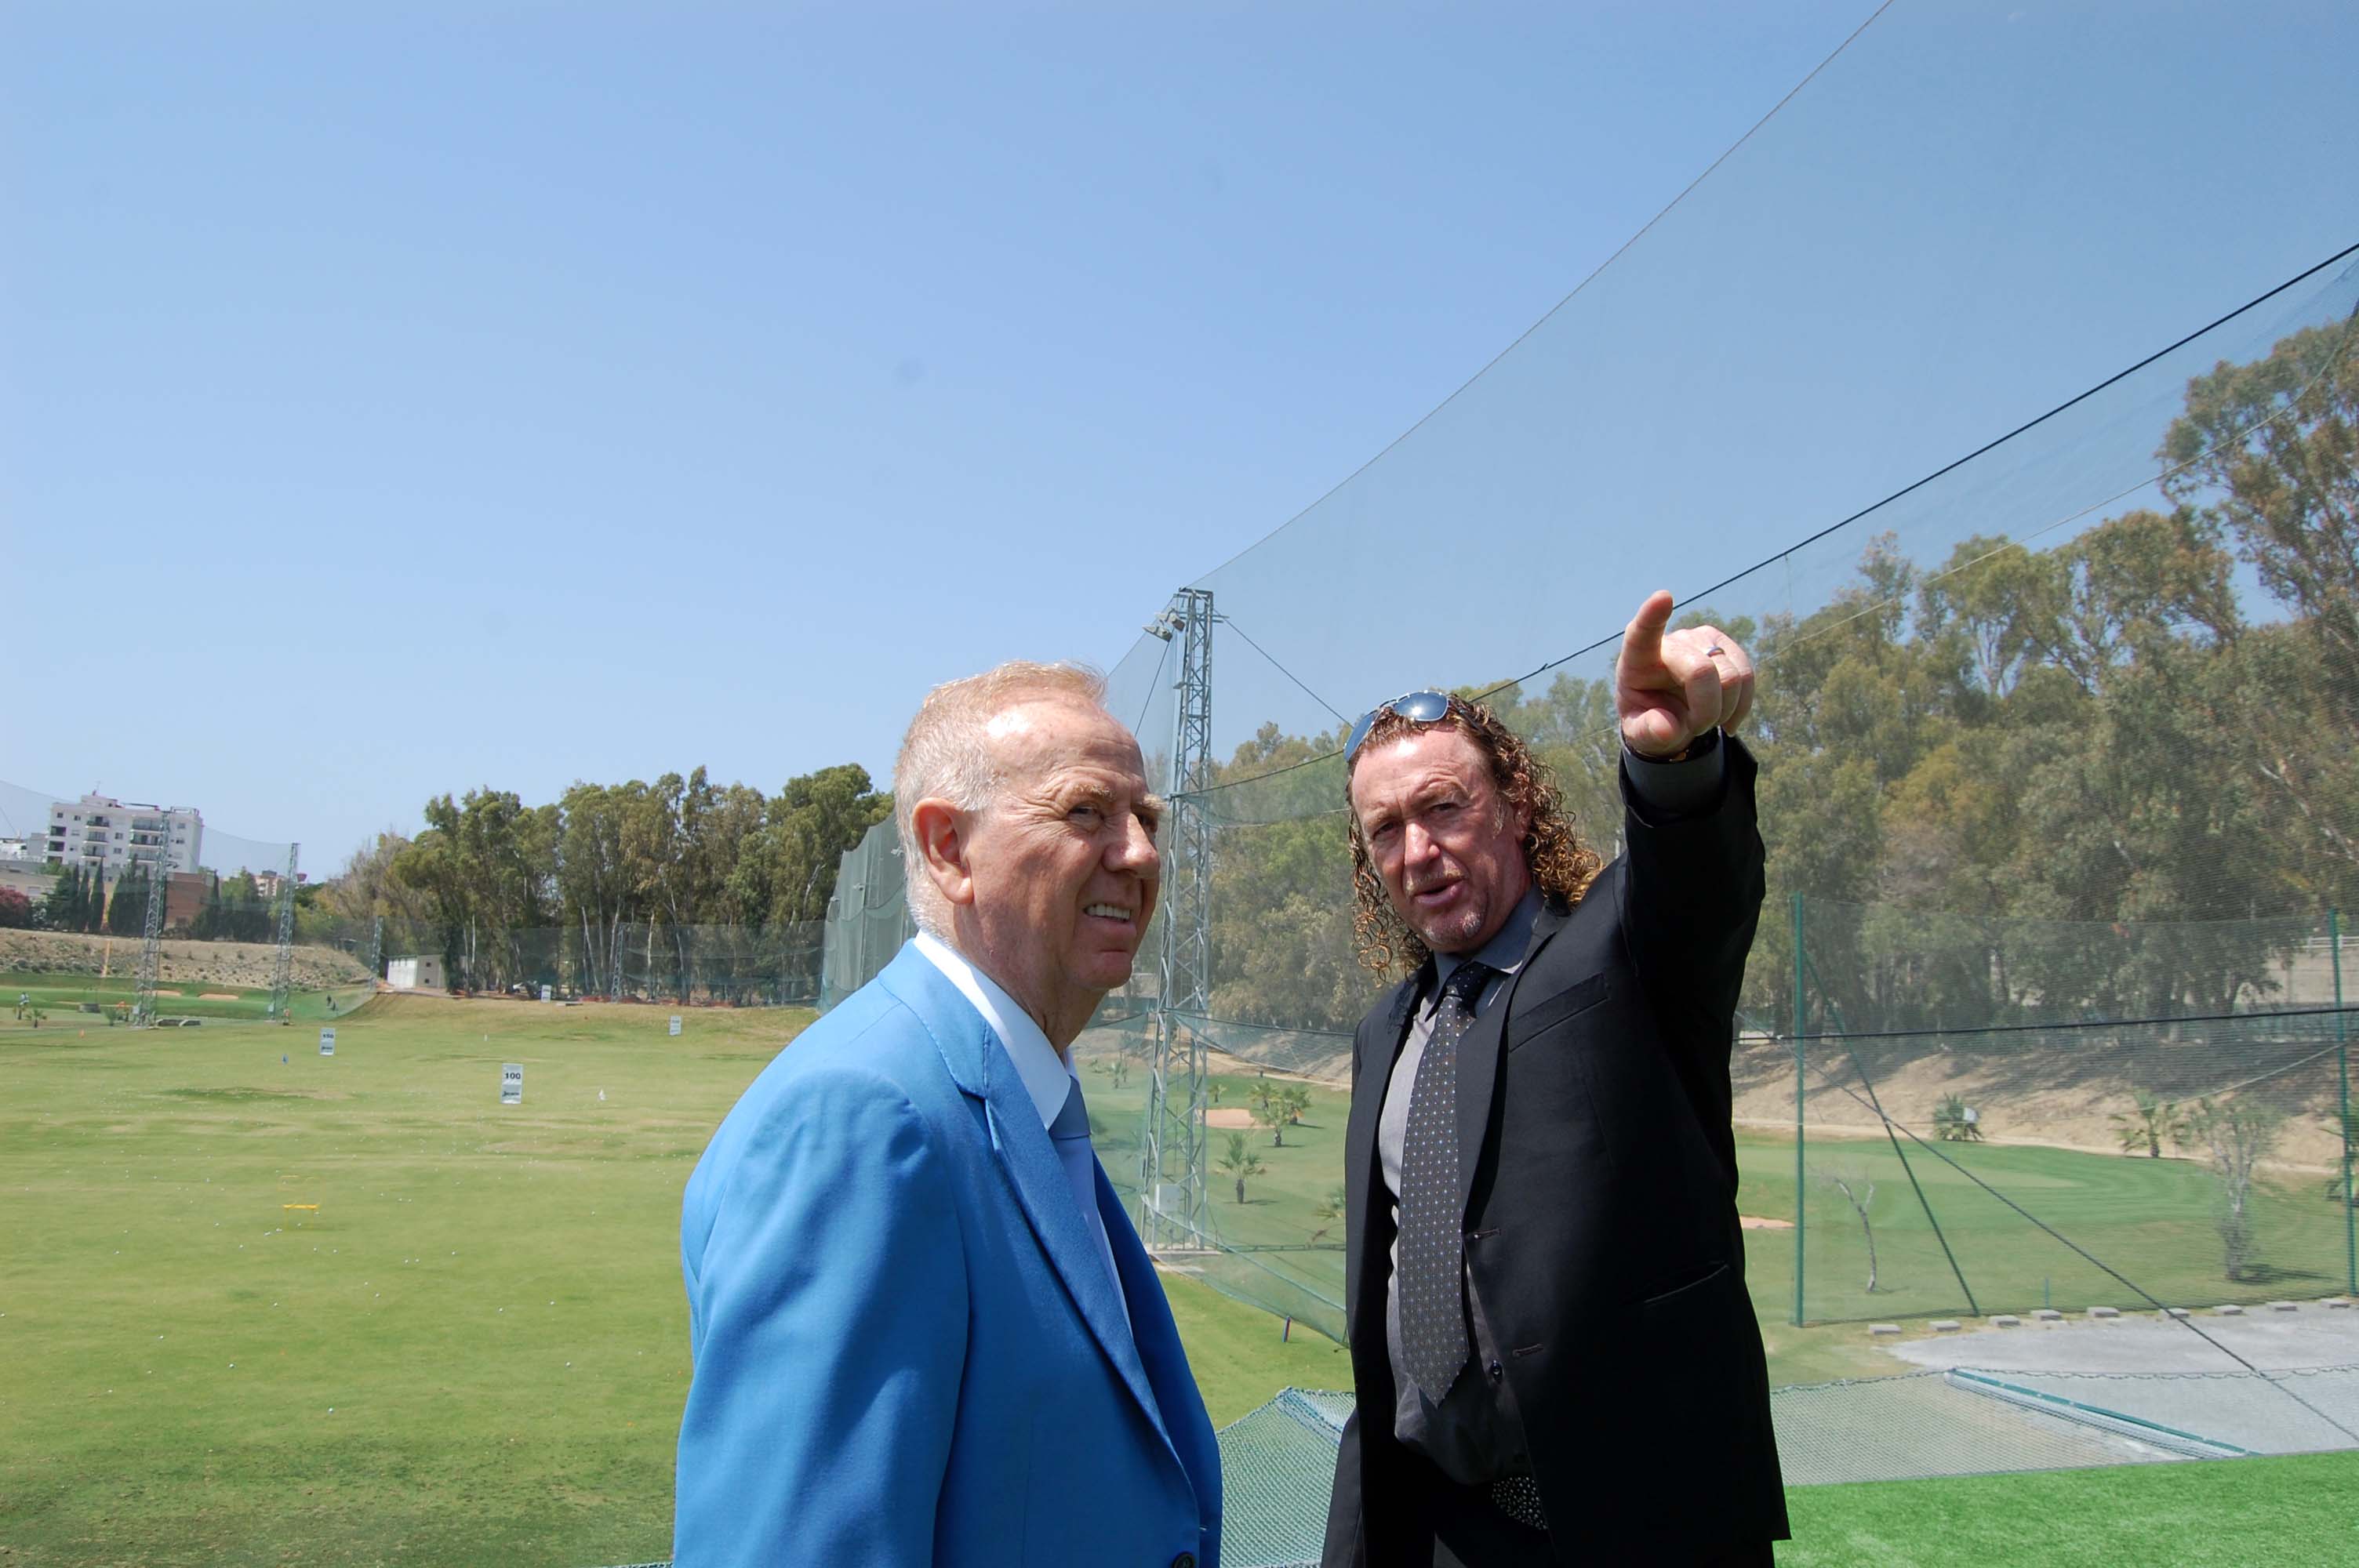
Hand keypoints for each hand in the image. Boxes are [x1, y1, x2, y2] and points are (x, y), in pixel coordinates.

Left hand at [1614, 589, 1754, 758]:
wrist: (1672, 714)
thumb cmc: (1651, 719)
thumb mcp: (1641, 734)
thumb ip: (1649, 732)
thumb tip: (1667, 729)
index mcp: (1639, 657)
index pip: (1644, 631)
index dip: (1653, 615)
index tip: (1663, 597)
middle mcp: (1673, 641)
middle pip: (1702, 671)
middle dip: (1706, 711)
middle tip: (1696, 728)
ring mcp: (1703, 639)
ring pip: (1732, 677)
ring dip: (1724, 711)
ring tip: (1707, 721)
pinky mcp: (1727, 647)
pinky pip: (1748, 677)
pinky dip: (1741, 706)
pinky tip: (1727, 719)